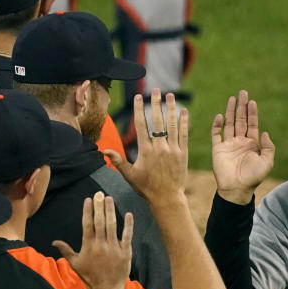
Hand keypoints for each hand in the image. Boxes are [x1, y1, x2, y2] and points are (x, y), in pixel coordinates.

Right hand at [53, 192, 132, 288]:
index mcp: (88, 246)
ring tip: (110, 199)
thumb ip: (65, 250)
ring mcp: (114, 248)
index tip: (89, 200)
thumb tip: (53, 242)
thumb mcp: (75, 263)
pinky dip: (128, 225)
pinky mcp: (125, 252)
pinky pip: (127, 236)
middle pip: (99, 222)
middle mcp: (100, 245)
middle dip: (99, 206)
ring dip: (111, 211)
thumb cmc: (89, 276)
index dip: (88, 211)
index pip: (87, 224)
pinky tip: (128, 214)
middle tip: (99, 194)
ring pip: (112, 225)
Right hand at [105, 89, 188, 206]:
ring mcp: (173, 150)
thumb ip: (118, 161)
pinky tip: (184, 111)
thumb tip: (104, 150)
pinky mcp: (183, 154)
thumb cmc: (146, 188)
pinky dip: (184, 122)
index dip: (139, 109)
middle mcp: (160, 147)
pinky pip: (183, 134)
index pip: (141, 125)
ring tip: (170, 95)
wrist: (167, 198)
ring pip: (171, 125)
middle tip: (156, 90)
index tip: (138, 97)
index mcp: (145, 151)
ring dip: (171, 108)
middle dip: (156, 103)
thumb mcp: (130, 175)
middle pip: (157, 121)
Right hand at [211, 90, 274, 203]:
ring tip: (232, 98)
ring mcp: (228, 145)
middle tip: (243, 92)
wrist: (236, 189)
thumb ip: (268, 147)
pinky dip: (217, 125)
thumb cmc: (253, 177)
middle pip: (240, 120)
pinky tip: (220, 115)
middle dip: (242, 107)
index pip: (252, 125)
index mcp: (252, 144)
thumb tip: (265, 132)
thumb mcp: (267, 162)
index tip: (252, 102)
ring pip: (229, 124)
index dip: (252, 113)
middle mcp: (240, 142)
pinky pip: (216, 134)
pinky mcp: (217, 149)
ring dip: (230, 111)